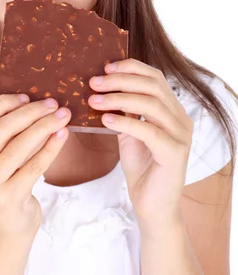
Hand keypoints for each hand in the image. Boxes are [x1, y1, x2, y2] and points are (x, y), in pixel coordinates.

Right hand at [0, 93, 70, 238]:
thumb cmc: (2, 185)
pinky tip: (62, 136)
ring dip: (44, 126)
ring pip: (19, 146)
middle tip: (52, 103)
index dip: (1, 104)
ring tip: (62, 116)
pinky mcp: (10, 199)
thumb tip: (30, 100)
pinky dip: (51, 147)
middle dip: (29, 112)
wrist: (6, 230)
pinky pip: (35, 166)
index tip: (26, 97)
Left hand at [88, 58, 193, 230]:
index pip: (155, 77)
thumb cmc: (141, 167)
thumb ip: (124, 110)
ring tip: (94, 99)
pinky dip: (125, 122)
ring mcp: (181, 136)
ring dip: (119, 98)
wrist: (153, 206)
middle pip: (153, 86)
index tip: (105, 67)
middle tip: (94, 82)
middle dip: (120, 81)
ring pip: (151, 105)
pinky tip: (105, 119)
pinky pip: (149, 131)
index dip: (130, 68)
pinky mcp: (175, 153)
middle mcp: (181, 119)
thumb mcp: (130, 132)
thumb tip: (100, 86)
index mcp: (172, 109)